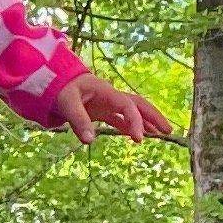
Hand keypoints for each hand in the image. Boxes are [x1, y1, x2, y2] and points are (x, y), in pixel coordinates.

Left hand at [56, 74, 175, 145]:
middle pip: (138, 104)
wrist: (54, 81)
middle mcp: (111, 96)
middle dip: (154, 116)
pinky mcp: (102, 111)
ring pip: (132, 112)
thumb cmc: (60, 88)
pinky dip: (130, 127)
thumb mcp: (66, 102)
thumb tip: (90, 141)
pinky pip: (121, 119)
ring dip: (146, 122)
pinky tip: (137, 137)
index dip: (136, 121)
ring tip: (160, 135)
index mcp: (106, 91)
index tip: (139, 139)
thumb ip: (78, 120)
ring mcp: (107, 104)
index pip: (127, 105)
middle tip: (168, 130)